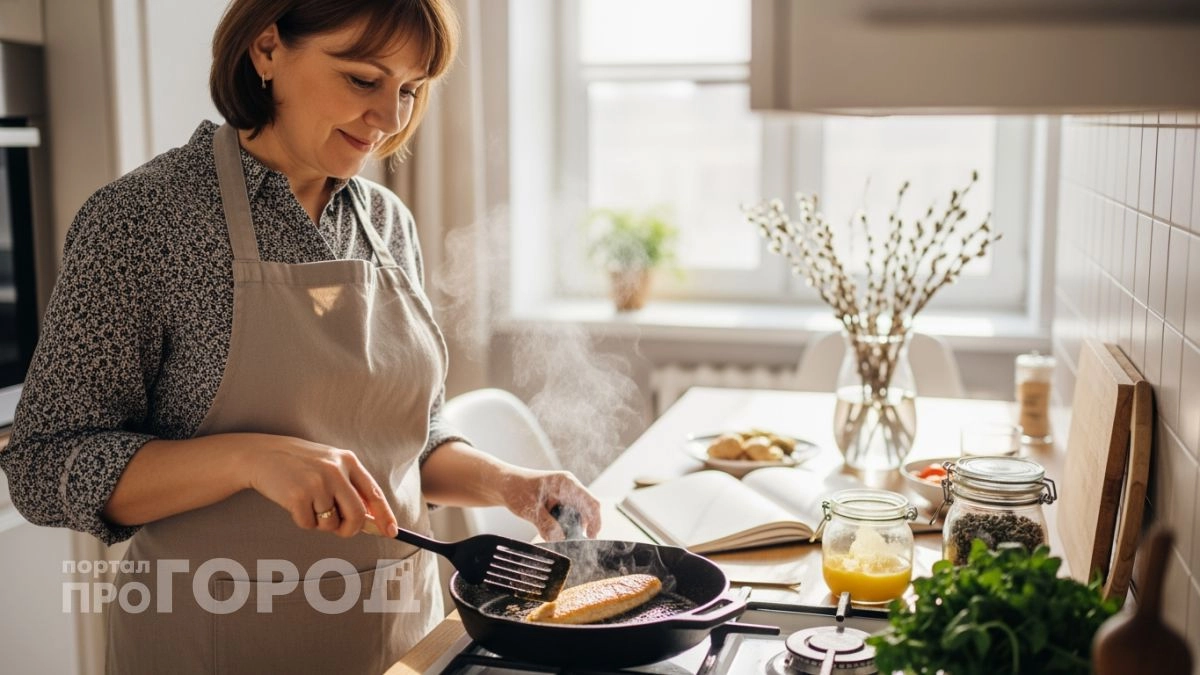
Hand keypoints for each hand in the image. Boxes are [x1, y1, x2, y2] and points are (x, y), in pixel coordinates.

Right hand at [243, 435, 397, 538]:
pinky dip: (302, 521)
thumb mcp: (330, 466)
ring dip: (321, 523)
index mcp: (348, 461)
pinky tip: (294, 503)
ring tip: (308, 504)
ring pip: (330, 523)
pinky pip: (308, 524)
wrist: (262, 455)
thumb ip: (351, 489)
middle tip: (341, 531)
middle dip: (350, 530)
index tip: (392, 531)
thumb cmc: (300, 464)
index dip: (385, 515)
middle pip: (357, 515)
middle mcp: (335, 470)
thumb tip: (371, 521)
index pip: (374, 493)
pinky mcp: (298, 496)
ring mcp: (317, 483)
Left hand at [499, 468, 601, 540]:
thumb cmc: (517, 490)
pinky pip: (568, 519)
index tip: (591, 537)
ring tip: (550, 532)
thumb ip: (546, 524)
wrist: (505, 485)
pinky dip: (561, 527)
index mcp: (567, 484)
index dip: (595, 521)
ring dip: (568, 529)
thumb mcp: (530, 509)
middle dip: (579, 528)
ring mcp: (566, 497)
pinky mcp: (561, 504)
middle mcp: (570, 489)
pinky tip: (548, 529)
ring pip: (577, 517)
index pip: (591, 502)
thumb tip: (560, 538)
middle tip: (566, 541)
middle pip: (586, 512)